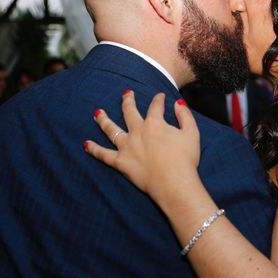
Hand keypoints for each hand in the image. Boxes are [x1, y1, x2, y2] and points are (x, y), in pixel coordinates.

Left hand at [84, 91, 200, 204]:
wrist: (174, 184)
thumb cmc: (185, 159)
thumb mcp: (192, 133)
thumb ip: (185, 116)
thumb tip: (178, 104)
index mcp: (154, 123)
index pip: (155, 106)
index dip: (158, 99)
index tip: (160, 96)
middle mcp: (137, 132)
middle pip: (129, 112)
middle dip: (128, 101)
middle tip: (127, 93)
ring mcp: (126, 147)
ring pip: (111, 129)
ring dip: (103, 119)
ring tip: (97, 113)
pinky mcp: (120, 162)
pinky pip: (103, 154)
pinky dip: (94, 149)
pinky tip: (85, 144)